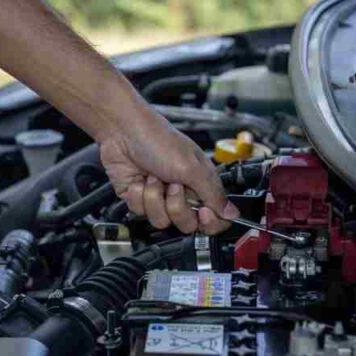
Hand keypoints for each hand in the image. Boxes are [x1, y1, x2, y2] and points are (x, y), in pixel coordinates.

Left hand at [100, 113, 239, 234]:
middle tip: (173, 186)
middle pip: (187, 224)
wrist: (122, 131)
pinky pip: (140, 212)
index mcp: (201, 183)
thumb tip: (232, 213)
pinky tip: (138, 179)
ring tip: (153, 177)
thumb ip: (213, 194)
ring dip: (154, 198)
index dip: (210, 221)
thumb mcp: (192, 167)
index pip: (214, 217)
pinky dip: (138, 195)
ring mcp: (159, 197)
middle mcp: (182, 192)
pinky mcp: (138, 198)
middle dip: (177, 206)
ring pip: (161, 221)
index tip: (203, 212)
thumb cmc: (157, 139)